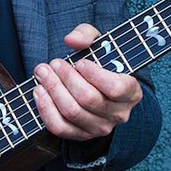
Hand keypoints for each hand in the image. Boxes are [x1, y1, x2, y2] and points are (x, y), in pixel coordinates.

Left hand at [32, 23, 142, 140]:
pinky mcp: (81, 135)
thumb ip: (87, 35)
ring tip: (42, 73)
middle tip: (54, 63)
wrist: (98, 88)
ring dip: (53, 90)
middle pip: (88, 99)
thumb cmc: (100, 63)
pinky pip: (60, 128)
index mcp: (131, 92)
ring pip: (72, 112)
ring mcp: (100, 128)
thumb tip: (71, 40)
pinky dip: (46, 109)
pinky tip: (39, 91)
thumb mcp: (99, 43)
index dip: (94, 75)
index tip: (79, 62)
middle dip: (66, 78)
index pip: (115, 88)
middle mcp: (119, 114)